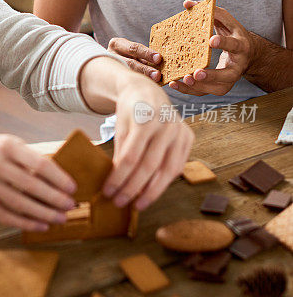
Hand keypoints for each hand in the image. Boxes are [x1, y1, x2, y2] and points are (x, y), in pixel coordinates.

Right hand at [0, 134, 76, 230]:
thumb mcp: (9, 144)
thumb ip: (30, 158)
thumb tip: (59, 179)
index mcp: (8, 146)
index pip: (39, 164)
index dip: (59, 179)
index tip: (73, 188)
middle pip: (31, 186)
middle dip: (55, 199)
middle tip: (70, 206)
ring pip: (19, 204)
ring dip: (43, 214)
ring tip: (60, 218)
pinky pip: (5, 215)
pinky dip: (25, 223)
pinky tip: (40, 225)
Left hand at [102, 74, 193, 210]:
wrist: (146, 91)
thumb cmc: (130, 112)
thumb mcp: (119, 128)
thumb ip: (120, 153)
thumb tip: (114, 184)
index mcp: (145, 118)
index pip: (131, 157)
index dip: (119, 178)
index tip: (108, 192)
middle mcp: (166, 124)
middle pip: (149, 166)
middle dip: (133, 188)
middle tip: (119, 203)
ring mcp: (180, 130)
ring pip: (167, 170)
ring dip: (151, 192)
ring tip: (136, 205)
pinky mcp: (188, 136)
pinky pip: (178, 166)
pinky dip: (165, 182)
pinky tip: (151, 192)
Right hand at [108, 37, 162, 82]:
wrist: (111, 66)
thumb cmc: (127, 56)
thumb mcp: (132, 52)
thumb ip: (143, 55)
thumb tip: (160, 61)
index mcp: (116, 44)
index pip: (133, 48)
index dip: (147, 53)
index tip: (159, 58)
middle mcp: (111, 56)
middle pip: (130, 63)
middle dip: (145, 69)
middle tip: (157, 74)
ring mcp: (110, 69)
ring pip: (128, 74)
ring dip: (143, 78)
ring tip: (154, 82)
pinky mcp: (112, 80)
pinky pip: (126, 82)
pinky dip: (138, 84)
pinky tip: (147, 87)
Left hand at [169, 0, 251, 95]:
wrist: (247, 55)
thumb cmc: (233, 34)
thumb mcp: (226, 21)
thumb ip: (210, 11)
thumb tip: (187, 3)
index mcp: (241, 46)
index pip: (234, 45)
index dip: (223, 43)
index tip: (211, 41)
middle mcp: (238, 66)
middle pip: (227, 75)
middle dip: (212, 75)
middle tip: (196, 73)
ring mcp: (230, 80)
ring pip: (215, 88)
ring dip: (198, 86)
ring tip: (182, 80)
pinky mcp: (220, 88)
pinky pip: (204, 92)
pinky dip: (190, 90)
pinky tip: (175, 84)